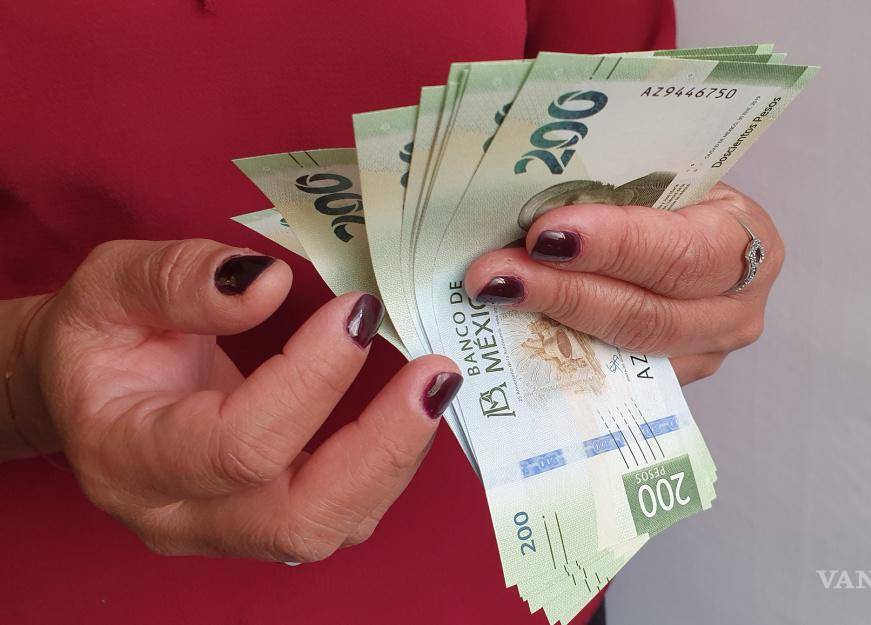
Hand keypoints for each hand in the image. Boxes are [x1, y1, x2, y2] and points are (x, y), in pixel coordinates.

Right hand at [5, 239, 461, 560]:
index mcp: (129, 457)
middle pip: (299, 519)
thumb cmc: (96, 337)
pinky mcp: (264, 521)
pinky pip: (339, 512)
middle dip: (381, 449)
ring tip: (434, 386)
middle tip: (435, 375)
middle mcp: (178, 515)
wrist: (86, 391)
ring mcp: (225, 531)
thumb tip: (268, 281)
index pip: (237, 444)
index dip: (310, 380)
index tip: (358, 311)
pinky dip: (385, 463)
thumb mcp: (111, 284)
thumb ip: (180, 279)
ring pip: (330, 527)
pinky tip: (408, 406)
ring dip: (395, 459)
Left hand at [465, 182, 782, 384]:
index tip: (545, 236)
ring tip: (494, 296)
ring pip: (626, 352)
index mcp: (743, 238)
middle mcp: (735, 306)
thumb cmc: (670, 197)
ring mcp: (706, 353)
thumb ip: (609, 197)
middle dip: (565, 293)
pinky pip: (614, 377)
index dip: (613, 245)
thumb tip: (527, 210)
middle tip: (496, 275)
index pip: (679, 251)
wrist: (688, 232)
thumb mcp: (656, 180)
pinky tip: (512, 330)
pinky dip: (561, 352)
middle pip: (648, 315)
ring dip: (551, 324)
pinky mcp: (671, 381)